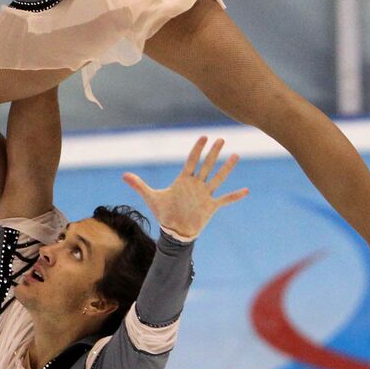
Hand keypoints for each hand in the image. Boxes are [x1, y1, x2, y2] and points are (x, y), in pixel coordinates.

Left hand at [123, 136, 248, 239]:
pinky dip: (235, 196)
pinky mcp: (211, 207)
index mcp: (184, 180)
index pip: (191, 160)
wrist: (174, 232)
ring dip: (226, 168)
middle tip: (221, 139)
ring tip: (235, 155)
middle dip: (213, 153)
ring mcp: (205, 194)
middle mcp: (196, 185)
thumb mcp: (152, 198)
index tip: (204, 136)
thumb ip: (139, 185)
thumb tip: (123, 176)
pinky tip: (246, 190)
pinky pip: (225, 200)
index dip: (197, 149)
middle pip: (206, 165)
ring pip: (217, 178)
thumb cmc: (164, 213)